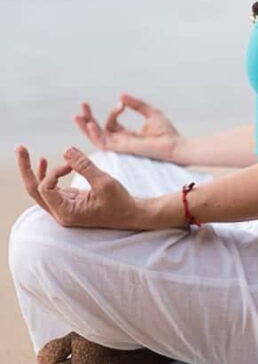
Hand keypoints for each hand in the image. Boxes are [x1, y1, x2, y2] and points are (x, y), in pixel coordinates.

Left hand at [16, 144, 142, 228]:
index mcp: (66, 213)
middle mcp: (61, 212)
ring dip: (34, 171)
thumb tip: (65, 150)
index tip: (72, 163)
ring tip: (25, 152)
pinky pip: (51, 188)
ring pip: (40, 189)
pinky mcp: (70, 202)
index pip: (44, 188)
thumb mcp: (103, 181)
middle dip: (27, 169)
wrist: (133, 215)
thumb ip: (84, 165)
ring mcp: (64, 208)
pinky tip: (45, 162)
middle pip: (34, 190)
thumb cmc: (121, 202)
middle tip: (20, 149)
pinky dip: (48, 174)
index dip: (54, 171)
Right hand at [73, 93, 183, 161]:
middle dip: (89, 119)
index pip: (111, 124)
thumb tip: (121, 95)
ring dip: (86, 127)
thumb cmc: (167, 133)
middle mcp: (121, 142)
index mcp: (127, 136)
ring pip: (96, 139)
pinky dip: (95, 134)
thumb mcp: (150, 113)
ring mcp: (120, 146)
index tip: (123, 103)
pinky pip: (103, 143)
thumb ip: (136, 104)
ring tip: (77, 114)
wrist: (175, 145)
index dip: (114, 111)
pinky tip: (90, 124)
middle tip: (83, 104)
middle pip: (99, 132)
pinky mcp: (122, 148)